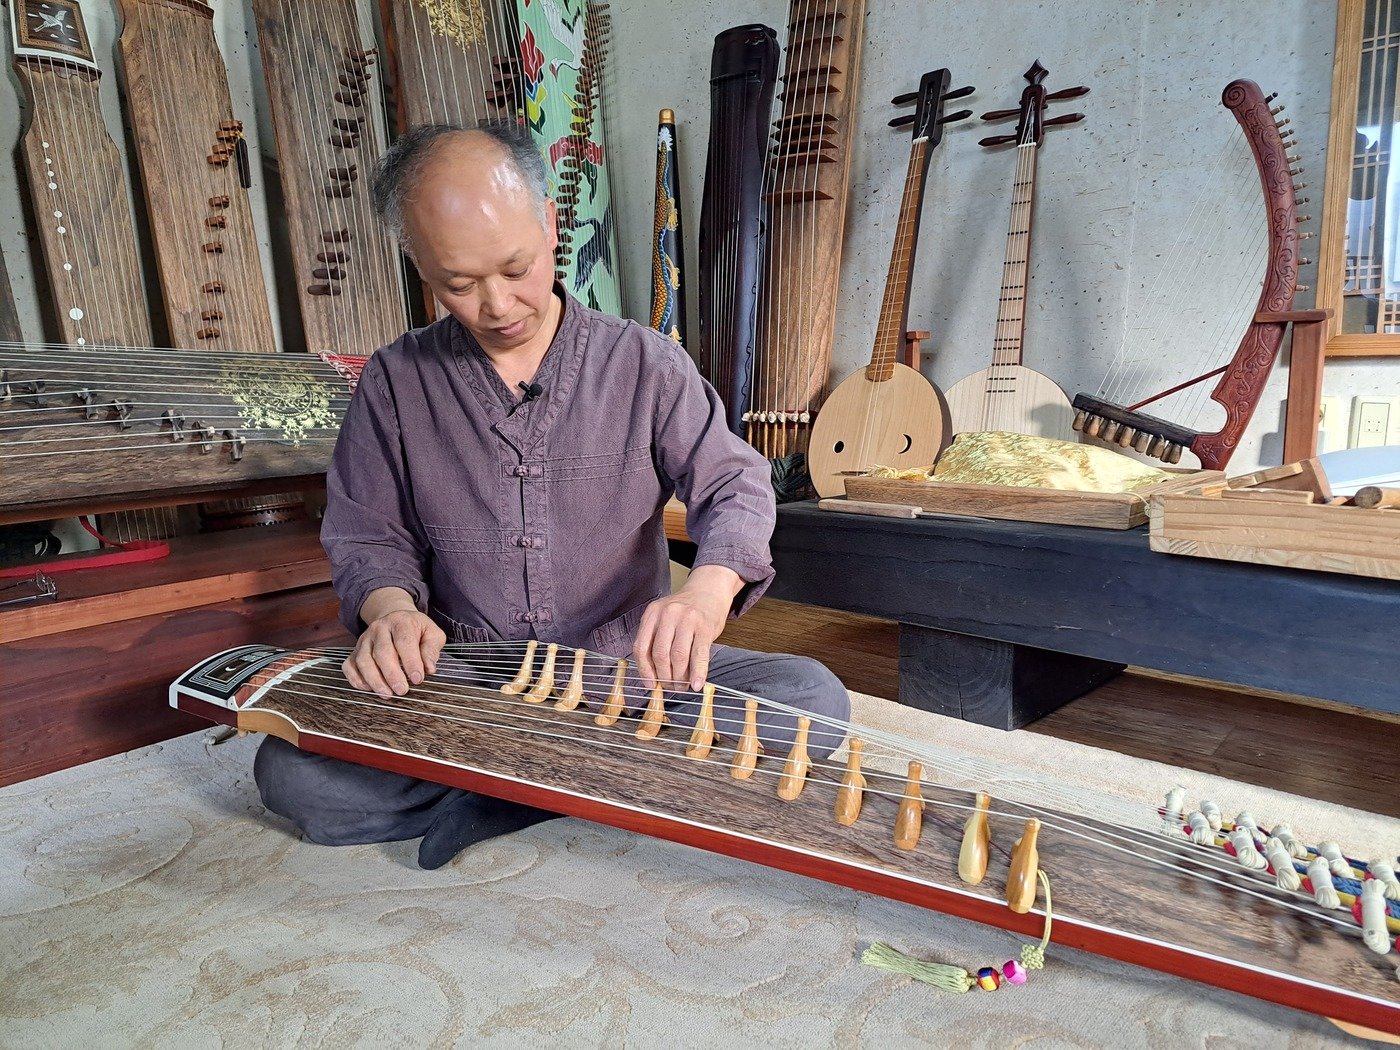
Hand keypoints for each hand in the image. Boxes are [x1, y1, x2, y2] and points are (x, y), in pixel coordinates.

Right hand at [344, 588, 444, 696]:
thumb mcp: (432, 634)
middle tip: (402, 691)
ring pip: (364, 660)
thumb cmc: (416, 630)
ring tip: (387, 694)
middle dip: (392, 674)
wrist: (395, 619)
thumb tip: (429, 668)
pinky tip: (368, 688)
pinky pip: (349, 665)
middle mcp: (379, 628)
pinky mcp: (355, 650)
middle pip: (382, 652)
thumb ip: (431, 650)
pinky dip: (356, 678)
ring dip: (374, 680)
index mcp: (400, 622)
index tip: (417, 679)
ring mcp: (365, 639)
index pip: (404, 642)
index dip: (410, 662)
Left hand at [633, 565, 743, 690]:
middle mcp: (668, 614)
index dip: (644, 670)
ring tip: (682, 686)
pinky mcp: (705, 627)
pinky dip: (698, 672)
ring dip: (679, 677)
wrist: (709, 590)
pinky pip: (699, 655)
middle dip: (664, 676)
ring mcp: (688, 620)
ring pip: (678, 656)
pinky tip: (697, 684)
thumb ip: (656, 640)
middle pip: (660, 654)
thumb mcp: (664, 617)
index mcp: (652, 613)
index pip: (641, 647)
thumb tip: (654, 675)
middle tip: (669, 687)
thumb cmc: (685, 610)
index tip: (650, 684)